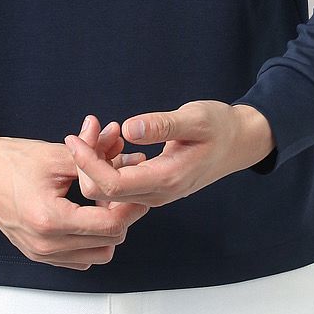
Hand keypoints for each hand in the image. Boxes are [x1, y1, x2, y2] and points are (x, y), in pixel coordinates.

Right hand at [0, 124, 149, 270]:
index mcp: (51, 219)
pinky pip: (79, 258)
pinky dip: (91, 240)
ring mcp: (41, 253)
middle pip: (109, 243)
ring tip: (102, 202)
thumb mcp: (58, 154)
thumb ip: (97, 156)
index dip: (130, 205)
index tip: (134, 187)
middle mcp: (46, 244)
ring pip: (98, 255)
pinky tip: (86, 213)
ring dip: (108, 231)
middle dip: (121, 216)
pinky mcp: (38, 254)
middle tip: (119, 191)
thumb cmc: (12, 160)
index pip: (111, 225)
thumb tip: (130, 153)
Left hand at [64, 100, 273, 207]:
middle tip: (87, 129)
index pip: (111, 184)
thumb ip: (162, 125)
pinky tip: (116, 140)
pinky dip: (108, 164)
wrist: (238, 143)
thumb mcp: (194, 118)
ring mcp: (154, 195)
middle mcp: (157, 195)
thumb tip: (128, 128)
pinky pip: (118, 185)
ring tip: (104, 130)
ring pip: (107, 190)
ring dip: (96, 163)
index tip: (75, 137)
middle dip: (86, 162)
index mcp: (166, 179)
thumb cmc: (219, 127)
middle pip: (102, 192)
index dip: (87, 163)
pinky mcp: (151, 188)